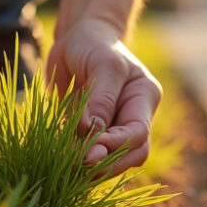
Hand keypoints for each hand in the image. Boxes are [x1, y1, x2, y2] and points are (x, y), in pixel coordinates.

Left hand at [46, 20, 161, 173]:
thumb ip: (100, 99)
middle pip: (132, 153)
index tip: (89, 150)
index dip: (116, 146)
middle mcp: (135, 115)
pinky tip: (62, 161)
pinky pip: (94, 154)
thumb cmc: (93, 44)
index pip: (138, 132)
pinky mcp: (96, 132)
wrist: (78, 39)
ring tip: (67, 165)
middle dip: (107, 162)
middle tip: (76, 163)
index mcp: (144, 97)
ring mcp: (117, 126)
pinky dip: (80, 162)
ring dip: (93, 167)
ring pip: (115, 160)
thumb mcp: (101, 64)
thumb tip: (92, 133)